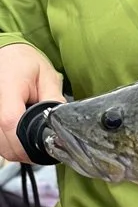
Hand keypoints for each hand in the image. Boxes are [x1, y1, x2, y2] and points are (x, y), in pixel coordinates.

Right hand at [0, 44, 64, 162]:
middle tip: (44, 145)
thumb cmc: (25, 63)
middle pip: (4, 141)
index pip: (10, 123)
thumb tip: (63, 121)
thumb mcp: (47, 76)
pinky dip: (10, 145)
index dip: (26, 142)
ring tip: (34, 138)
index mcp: (8, 90)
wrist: (7, 55)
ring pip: (1, 146)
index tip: (44, 146)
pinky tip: (22, 136)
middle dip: (26, 150)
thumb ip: (54, 99)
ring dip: (17, 150)